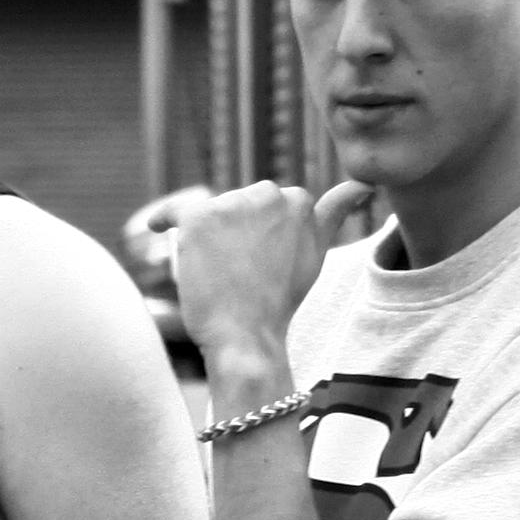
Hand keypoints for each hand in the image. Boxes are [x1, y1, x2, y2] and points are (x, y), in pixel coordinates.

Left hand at [170, 179, 371, 373]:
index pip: (266, 207)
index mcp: (298, 199)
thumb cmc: (280, 300)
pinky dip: (163, 219)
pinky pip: (173, 212)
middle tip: (242, 273)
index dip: (260, 239)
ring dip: (210, 238)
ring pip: (211, 215)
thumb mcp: (316, 251)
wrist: (249, 335)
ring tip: (221, 275)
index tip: (262, 265)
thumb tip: (364, 184)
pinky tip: (155, 226)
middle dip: (236, 232)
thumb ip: (335, 212)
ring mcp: (232, 203)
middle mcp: (268, 194)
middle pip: (238, 205)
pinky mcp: (199, 216)